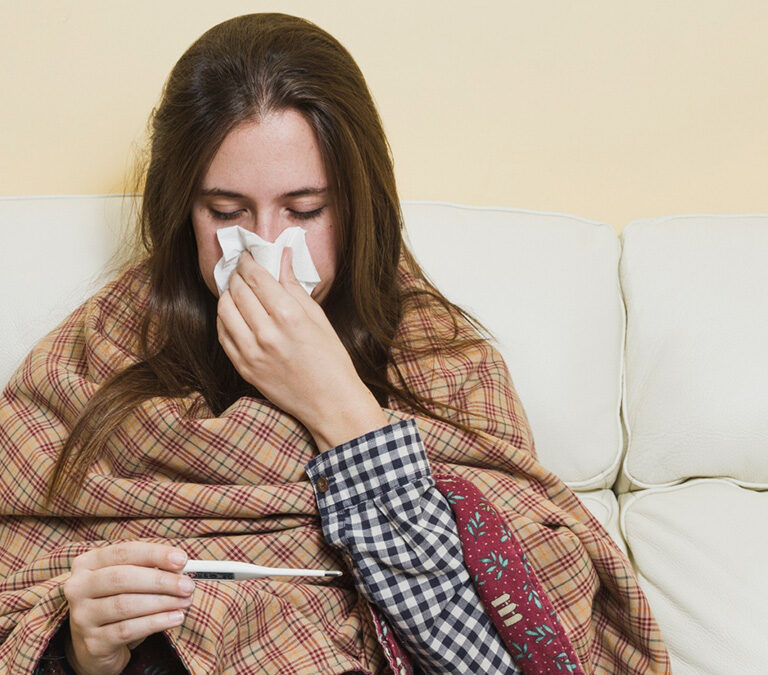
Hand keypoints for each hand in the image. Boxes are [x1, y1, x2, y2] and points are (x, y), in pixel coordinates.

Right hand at [62, 543, 193, 674]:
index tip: (182, 559)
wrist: (95, 645)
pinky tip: (175, 618)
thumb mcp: (129, 581)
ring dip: (162, 602)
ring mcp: (81, 616)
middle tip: (188, 585)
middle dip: (161, 581)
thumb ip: (151, 569)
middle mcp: (78, 587)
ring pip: (126, 604)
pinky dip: (156, 623)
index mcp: (87, 563)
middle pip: (123, 578)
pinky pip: (127, 630)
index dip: (155, 554)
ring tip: (185, 601)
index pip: (124, 552)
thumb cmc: (116, 601)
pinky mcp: (92, 642)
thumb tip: (181, 568)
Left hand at [216, 247, 386, 449]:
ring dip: (227, 294)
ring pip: (224, 310)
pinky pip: (222, 334)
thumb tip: (282, 257)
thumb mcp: (319, 318)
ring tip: (236, 290)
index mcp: (289, 317)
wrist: (330, 403)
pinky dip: (224, 318)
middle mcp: (266, 333)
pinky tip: (234, 313)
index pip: (256, 278)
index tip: (248, 256)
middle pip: (238, 291)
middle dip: (237, 274)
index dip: (248, 262)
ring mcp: (251, 353)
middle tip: (241, 269)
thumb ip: (294, 287)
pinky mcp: (243, 368)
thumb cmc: (331, 360)